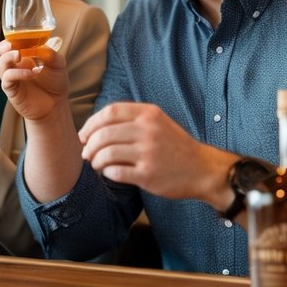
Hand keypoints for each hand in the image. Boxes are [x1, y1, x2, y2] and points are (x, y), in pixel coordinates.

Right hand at [0, 37, 67, 123]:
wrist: (55, 106)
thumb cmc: (55, 84)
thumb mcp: (59, 65)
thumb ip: (52, 54)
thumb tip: (42, 46)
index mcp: (24, 56)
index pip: (11, 43)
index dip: (12, 38)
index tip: (19, 34)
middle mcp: (15, 65)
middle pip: (1, 52)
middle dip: (4, 46)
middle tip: (13, 45)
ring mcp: (12, 77)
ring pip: (1, 64)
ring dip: (9, 58)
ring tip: (20, 55)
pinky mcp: (11, 90)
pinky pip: (8, 78)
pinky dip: (17, 73)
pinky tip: (30, 73)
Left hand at [79, 102, 233, 203]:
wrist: (203, 170)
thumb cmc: (174, 146)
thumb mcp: (158, 122)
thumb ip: (131, 119)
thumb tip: (94, 127)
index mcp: (149, 114)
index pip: (109, 112)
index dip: (91, 123)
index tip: (84, 135)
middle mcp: (148, 131)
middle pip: (104, 134)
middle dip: (89, 145)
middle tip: (86, 154)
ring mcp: (148, 153)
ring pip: (107, 153)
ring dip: (95, 161)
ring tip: (96, 164)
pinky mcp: (148, 175)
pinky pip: (116, 172)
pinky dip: (107, 173)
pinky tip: (109, 173)